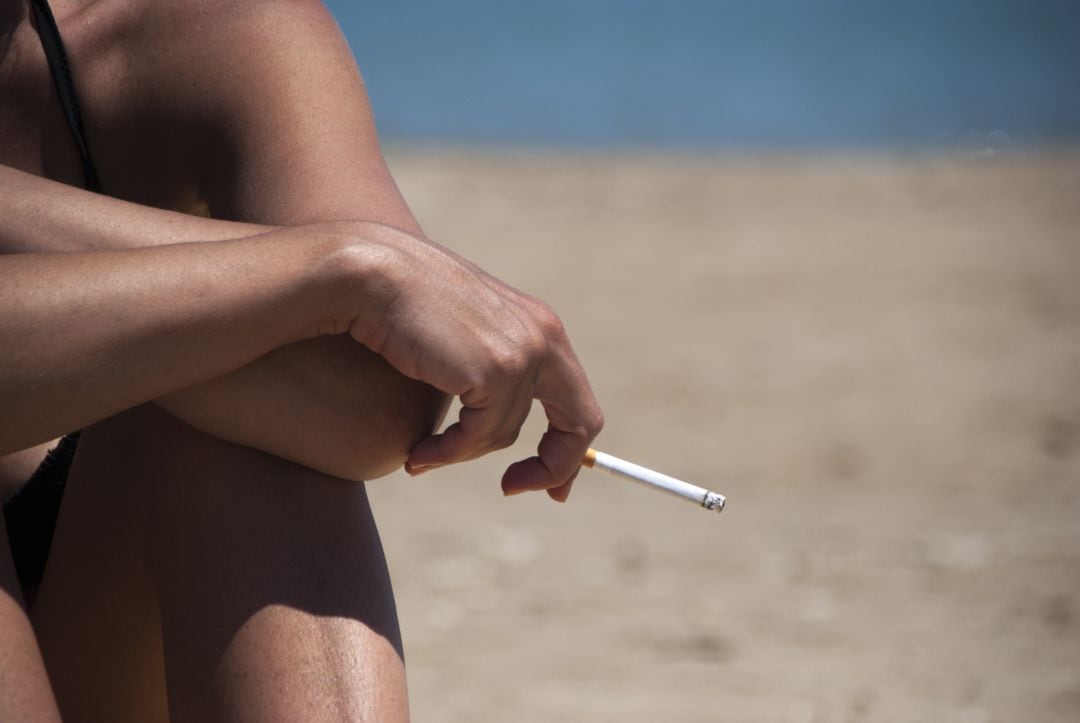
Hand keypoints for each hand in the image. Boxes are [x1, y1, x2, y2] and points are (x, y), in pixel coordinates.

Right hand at [345, 223, 603, 500]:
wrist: (371, 274)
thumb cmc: (401, 307)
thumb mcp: (460, 337)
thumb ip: (487, 371)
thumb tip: (498, 426)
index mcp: (540, 327)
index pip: (578, 401)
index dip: (568, 449)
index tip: (549, 484)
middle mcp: (542, 337)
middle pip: (576, 425)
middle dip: (551, 468)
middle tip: (512, 487)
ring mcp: (522, 354)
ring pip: (503, 434)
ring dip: (461, 452)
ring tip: (423, 455)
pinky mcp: (494, 371)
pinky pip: (475, 436)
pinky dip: (445, 452)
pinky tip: (417, 454)